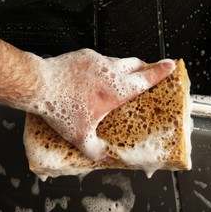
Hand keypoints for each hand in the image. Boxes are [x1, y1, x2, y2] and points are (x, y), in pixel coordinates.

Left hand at [31, 49, 175, 161]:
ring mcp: (98, 61)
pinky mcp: (85, 55)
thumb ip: (95, 150)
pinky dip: (103, 66)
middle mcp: (110, 72)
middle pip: (136, 64)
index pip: (146, 79)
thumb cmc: (60, 108)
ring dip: (123, 68)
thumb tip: (104, 157)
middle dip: (145, 67)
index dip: (161, 72)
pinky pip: (100, 58)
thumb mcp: (79, 136)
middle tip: (147, 72)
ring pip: (119, 60)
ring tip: (117, 79)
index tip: (171, 65)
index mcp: (116, 91)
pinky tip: (93, 77)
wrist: (39, 85)